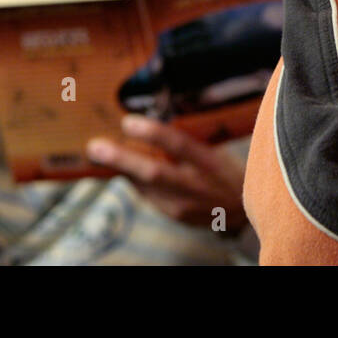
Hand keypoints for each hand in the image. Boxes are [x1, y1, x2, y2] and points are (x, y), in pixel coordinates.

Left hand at [86, 115, 246, 232]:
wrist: (242, 212)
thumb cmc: (226, 171)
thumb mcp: (216, 152)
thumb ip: (188, 142)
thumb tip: (151, 123)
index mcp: (211, 162)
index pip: (179, 145)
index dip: (152, 133)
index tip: (127, 122)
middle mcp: (196, 186)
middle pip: (153, 173)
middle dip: (121, 159)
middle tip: (95, 147)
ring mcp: (183, 205)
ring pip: (143, 186)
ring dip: (120, 168)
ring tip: (99, 153)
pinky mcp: (174, 215)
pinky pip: (146, 195)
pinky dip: (132, 179)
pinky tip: (122, 168)